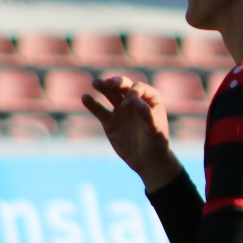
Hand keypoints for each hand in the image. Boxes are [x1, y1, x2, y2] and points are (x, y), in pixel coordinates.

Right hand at [82, 75, 181, 190]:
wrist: (147, 160)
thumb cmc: (156, 143)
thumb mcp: (155, 130)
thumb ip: (147, 116)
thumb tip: (137, 102)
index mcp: (150, 100)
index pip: (139, 88)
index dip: (133, 92)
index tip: (129, 104)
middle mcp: (135, 102)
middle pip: (124, 86)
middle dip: (117, 82)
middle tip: (109, 82)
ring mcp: (121, 111)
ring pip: (111, 95)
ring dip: (103, 87)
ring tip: (96, 82)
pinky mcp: (110, 122)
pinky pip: (100, 111)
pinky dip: (92, 104)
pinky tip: (85, 98)